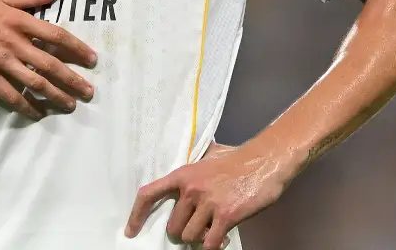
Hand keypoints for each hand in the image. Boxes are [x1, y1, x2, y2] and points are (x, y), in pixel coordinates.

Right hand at [0, 0, 96, 119]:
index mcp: (18, 19)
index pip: (55, 35)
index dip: (76, 48)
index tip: (92, 59)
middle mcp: (13, 42)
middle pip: (49, 64)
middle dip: (72, 80)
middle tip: (89, 91)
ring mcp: (0, 61)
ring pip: (34, 82)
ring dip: (55, 96)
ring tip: (70, 105)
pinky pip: (11, 95)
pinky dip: (26, 106)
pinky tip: (38, 113)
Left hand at [125, 142, 295, 248]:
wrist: (265, 161)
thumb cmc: (237, 157)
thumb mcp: (208, 155)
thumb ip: (195, 164)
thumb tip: (190, 163)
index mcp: (183, 174)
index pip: (149, 194)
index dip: (136, 215)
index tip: (131, 231)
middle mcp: (191, 189)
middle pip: (173, 227)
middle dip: (183, 232)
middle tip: (197, 228)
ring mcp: (208, 203)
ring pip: (190, 237)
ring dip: (200, 238)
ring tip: (212, 230)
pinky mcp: (226, 216)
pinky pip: (209, 243)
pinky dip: (213, 246)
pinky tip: (221, 238)